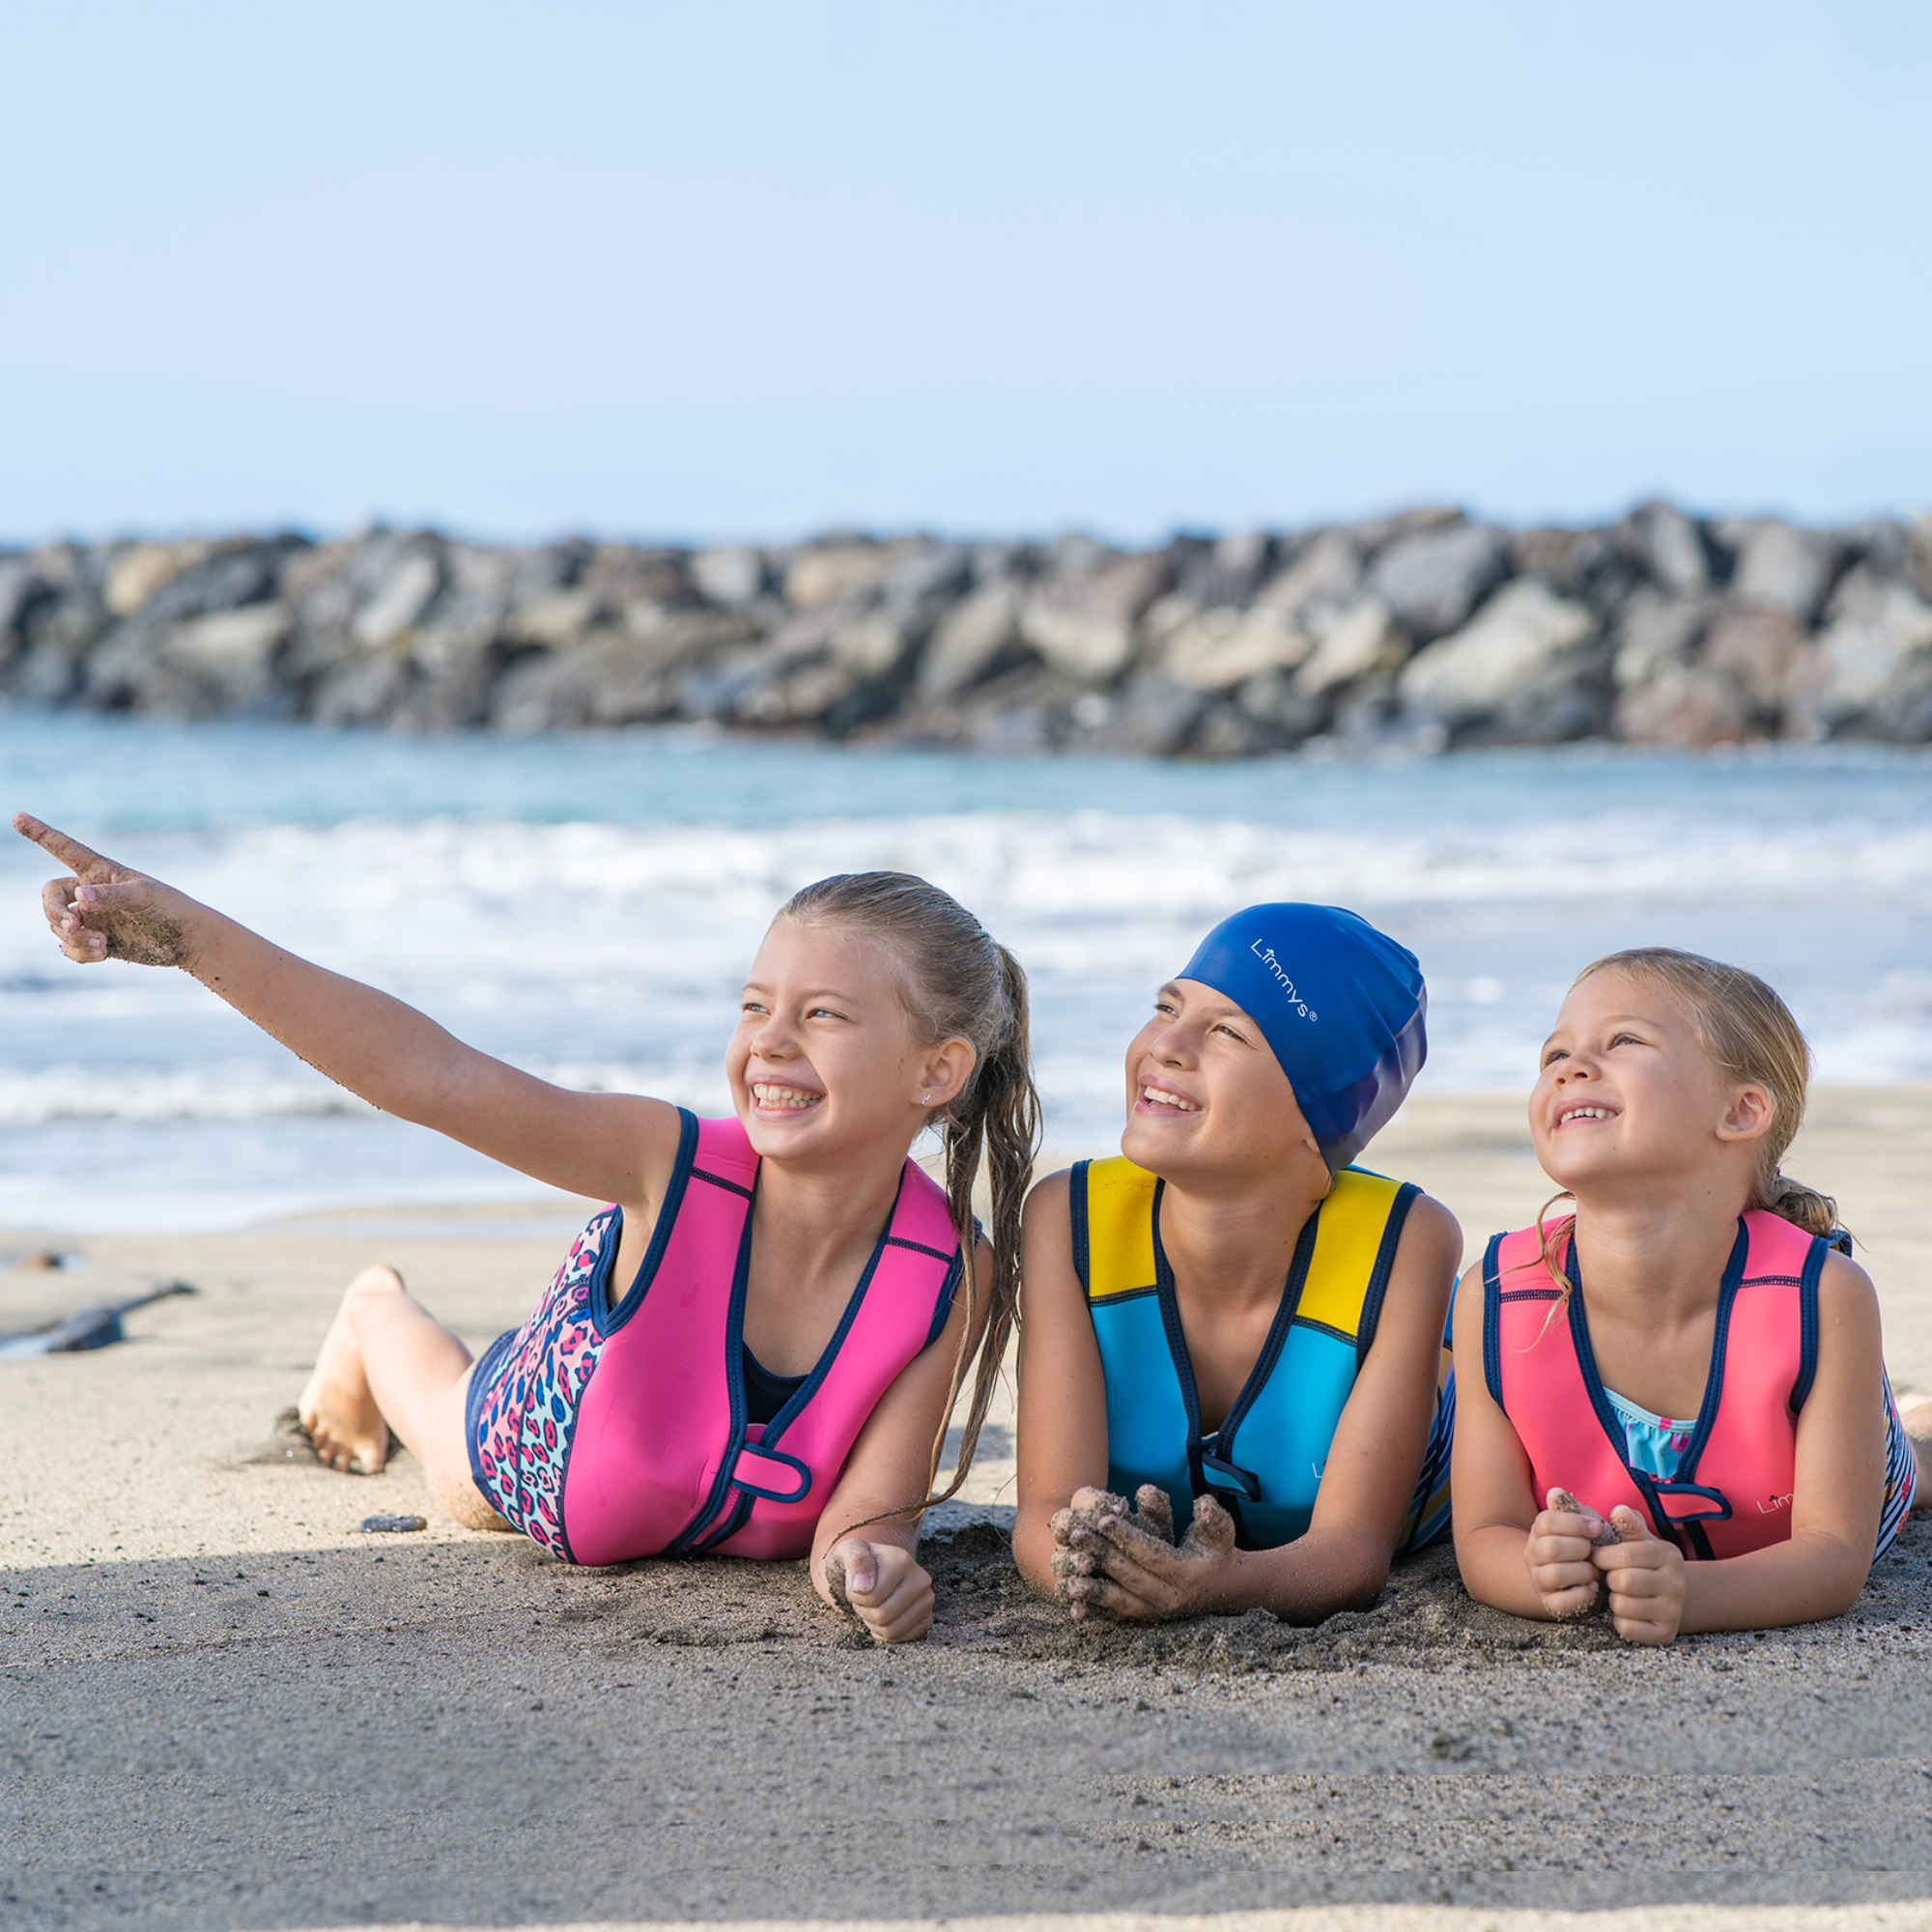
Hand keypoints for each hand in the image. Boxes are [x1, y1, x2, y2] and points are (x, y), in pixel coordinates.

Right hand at [13, 814, 197, 968]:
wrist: (186, 941)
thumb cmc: (170, 908)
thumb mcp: (144, 898)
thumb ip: (112, 896)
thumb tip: (79, 898)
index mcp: (100, 870)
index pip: (64, 849)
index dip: (40, 833)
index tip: (17, 817)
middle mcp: (89, 891)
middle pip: (50, 897)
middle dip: (55, 912)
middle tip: (73, 926)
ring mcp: (90, 917)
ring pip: (58, 925)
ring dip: (73, 937)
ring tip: (102, 943)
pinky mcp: (94, 940)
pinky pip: (69, 947)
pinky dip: (79, 952)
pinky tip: (103, 953)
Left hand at [821, 1538, 933, 1644]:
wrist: (874, 1569)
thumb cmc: (860, 1563)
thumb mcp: (849, 1551)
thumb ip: (854, 1560)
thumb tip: (862, 1585)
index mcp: (903, 1561)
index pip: (871, 1597)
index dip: (856, 1596)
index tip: (856, 1584)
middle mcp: (921, 1580)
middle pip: (883, 1616)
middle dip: (865, 1611)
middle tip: (865, 1597)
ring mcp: (927, 1600)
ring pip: (892, 1630)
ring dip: (874, 1623)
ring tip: (874, 1605)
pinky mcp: (927, 1618)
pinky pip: (902, 1638)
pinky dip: (886, 1633)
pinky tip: (885, 1616)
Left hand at [1049, 1483, 1235, 1621]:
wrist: (1223, 1589)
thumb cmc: (1216, 1552)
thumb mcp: (1220, 1533)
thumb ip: (1214, 1518)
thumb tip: (1203, 1502)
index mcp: (1185, 1574)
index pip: (1151, 1554)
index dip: (1127, 1536)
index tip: (1102, 1518)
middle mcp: (1169, 1597)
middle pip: (1130, 1576)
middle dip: (1102, 1554)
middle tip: (1076, 1533)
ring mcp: (1156, 1612)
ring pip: (1121, 1601)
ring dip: (1093, 1589)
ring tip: (1068, 1573)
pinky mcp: (1145, 1618)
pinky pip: (1117, 1617)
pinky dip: (1096, 1613)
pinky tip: (1073, 1608)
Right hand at [1526, 1486, 1614, 1619]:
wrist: (1573, 1578)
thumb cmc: (1581, 1546)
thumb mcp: (1578, 1525)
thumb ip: (1571, 1508)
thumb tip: (1555, 1492)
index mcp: (1539, 1531)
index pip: (1547, 1521)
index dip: (1575, 1523)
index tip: (1597, 1527)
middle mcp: (1533, 1555)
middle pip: (1551, 1548)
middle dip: (1580, 1548)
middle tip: (1593, 1551)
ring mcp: (1539, 1579)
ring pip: (1555, 1574)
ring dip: (1582, 1571)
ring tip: (1593, 1570)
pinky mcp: (1550, 1602)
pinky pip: (1561, 1602)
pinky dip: (1581, 1595)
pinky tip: (1592, 1587)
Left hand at [1594, 1505, 1685, 1644]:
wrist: (1670, 1597)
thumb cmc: (1644, 1563)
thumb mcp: (1639, 1540)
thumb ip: (1628, 1524)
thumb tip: (1619, 1509)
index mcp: (1669, 1555)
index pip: (1625, 1554)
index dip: (1602, 1556)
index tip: (1597, 1556)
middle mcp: (1677, 1584)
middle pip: (1623, 1580)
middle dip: (1608, 1578)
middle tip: (1611, 1577)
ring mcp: (1673, 1611)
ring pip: (1622, 1605)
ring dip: (1612, 1600)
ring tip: (1620, 1594)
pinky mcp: (1665, 1634)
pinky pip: (1627, 1627)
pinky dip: (1620, 1620)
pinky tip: (1627, 1612)